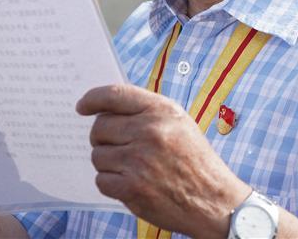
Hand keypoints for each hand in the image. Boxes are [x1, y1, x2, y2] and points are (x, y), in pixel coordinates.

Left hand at [77, 84, 250, 238]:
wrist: (214, 201)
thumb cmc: (194, 160)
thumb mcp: (179, 123)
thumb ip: (146, 112)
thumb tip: (105, 109)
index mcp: (161, 111)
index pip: (114, 95)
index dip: (92, 99)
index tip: (82, 106)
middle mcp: (149, 132)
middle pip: (100, 127)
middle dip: (102, 137)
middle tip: (116, 146)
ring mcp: (139, 161)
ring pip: (98, 155)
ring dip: (108, 162)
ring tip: (129, 167)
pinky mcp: (132, 188)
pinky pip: (101, 180)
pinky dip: (110, 183)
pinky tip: (129, 183)